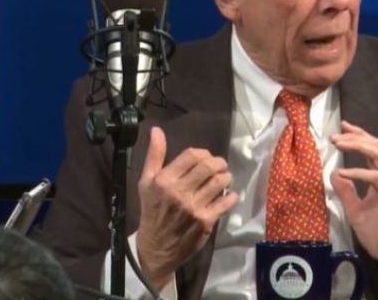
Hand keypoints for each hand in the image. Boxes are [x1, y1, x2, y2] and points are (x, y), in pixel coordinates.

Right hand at [136, 127, 238, 288]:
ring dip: (226, 177)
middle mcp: (179, 192)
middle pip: (208, 166)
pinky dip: (231, 197)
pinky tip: (229, 196)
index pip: (192, 155)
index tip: (205, 158)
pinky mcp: (206, 222)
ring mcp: (194, 207)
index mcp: (164, 180)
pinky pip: (225, 203)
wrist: (156, 247)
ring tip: (224, 179)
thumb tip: (156, 130)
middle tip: (219, 166)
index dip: (203, 153)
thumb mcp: (146, 182)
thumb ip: (154, 155)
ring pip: (219, 182)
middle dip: (218, 162)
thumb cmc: (151, 211)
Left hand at [330, 120, 377, 280]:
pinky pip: (375, 178)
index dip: (358, 135)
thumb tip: (334, 173)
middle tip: (335, 136)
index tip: (342, 126)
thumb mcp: (354, 208)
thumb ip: (345, 191)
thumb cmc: (376, 231)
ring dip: (357, 146)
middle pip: (376, 146)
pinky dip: (357, 172)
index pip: (372, 148)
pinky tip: (343, 172)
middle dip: (355, 137)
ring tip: (338, 144)